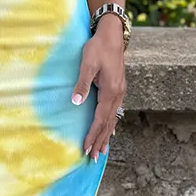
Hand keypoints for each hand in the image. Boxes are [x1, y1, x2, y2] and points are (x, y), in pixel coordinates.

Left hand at [71, 28, 125, 158]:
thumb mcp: (87, 64)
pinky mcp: (118, 90)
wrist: (112, 36)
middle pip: (108, 124)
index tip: (85, 149)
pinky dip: (110, 126)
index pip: (100, 119)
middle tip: (93, 159)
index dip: (92, 135)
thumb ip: (82, 83)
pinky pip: (114, 113)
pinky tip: (109, 132)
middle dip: (100, 142)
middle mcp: (118, 95)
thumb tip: (75, 102)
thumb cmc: (97, 48)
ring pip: (112, 120)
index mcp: (111, 91)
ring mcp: (120, 93)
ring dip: (106, 136)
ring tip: (101, 152)